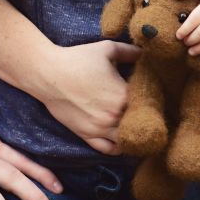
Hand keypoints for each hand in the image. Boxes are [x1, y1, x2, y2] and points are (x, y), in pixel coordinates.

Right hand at [39, 40, 140, 154]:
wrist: (48, 74)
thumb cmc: (77, 59)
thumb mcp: (106, 49)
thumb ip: (130, 51)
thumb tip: (145, 53)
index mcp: (123, 95)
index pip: (147, 102)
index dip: (151, 97)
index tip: (150, 91)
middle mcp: (115, 116)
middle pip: (139, 123)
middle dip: (143, 116)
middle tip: (145, 109)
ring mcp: (100, 129)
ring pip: (126, 140)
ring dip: (132, 134)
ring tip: (134, 126)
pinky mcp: (86, 135)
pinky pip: (108, 149)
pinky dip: (118, 147)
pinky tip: (121, 140)